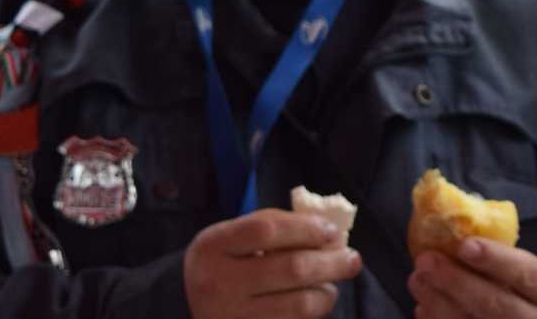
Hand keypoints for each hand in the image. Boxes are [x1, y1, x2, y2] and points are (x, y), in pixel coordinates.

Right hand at [184, 208, 361, 318]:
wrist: (183, 304)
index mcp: (214, 246)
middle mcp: (219, 283)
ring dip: (325, 293)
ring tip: (331, 285)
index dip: (306, 228)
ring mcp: (231, 317)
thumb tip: (329, 232)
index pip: (267, 230)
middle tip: (353, 259)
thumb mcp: (232, 235)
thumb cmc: (222, 261)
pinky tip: (314, 302)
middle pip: (290, 269)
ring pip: (298, 306)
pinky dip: (311, 314)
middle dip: (331, 263)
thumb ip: (274, 226)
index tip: (332, 231)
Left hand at [408, 237, 536, 318]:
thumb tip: (457, 239)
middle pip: (498, 306)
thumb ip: (509, 268)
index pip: (529, 274)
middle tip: (426, 260)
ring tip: (417, 280)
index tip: (464, 244)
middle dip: (457, 281)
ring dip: (438, 304)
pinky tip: (424, 308)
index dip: (496, 259)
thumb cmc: (535, 306)